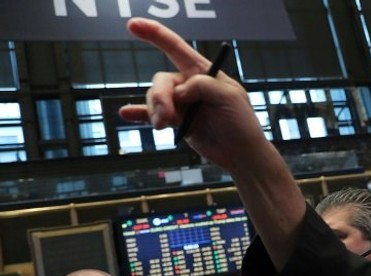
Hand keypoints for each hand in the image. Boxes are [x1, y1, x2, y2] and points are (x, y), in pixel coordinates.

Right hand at [120, 18, 266, 174]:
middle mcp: (190, 85)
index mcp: (204, 72)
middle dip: (160, 98)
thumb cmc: (241, 122)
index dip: (156, 35)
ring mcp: (182, 103)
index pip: (177, 49)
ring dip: (155, 111)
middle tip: (168, 117)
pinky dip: (138, 113)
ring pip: (155, 98)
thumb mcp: (229, 97)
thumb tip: (179, 90)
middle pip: (162, 81)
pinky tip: (126, 113)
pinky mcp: (176, 121)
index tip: (134, 25)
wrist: (241, 154)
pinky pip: (152, 115)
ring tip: (164, 126)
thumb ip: (203, 85)